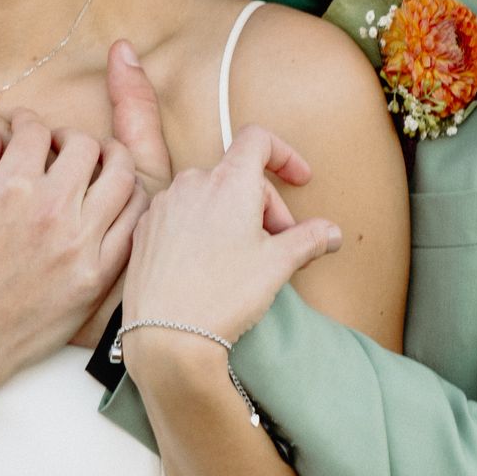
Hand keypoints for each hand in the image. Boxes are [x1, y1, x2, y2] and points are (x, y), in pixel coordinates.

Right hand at [0, 108, 143, 389]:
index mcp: (11, 189)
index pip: (37, 131)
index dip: (30, 121)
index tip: (26, 126)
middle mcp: (53, 211)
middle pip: (87, 147)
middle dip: (72, 137)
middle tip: (61, 145)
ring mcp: (81, 246)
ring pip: (123, 180)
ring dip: (112, 162)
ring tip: (98, 165)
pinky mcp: (97, 278)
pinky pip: (133, 228)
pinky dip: (130, 205)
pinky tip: (113, 204)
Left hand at [121, 126, 341, 364]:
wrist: (167, 336)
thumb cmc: (224, 295)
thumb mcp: (278, 264)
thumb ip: (309, 239)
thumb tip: (331, 233)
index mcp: (228, 182)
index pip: (258, 140)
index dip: (284, 154)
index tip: (298, 179)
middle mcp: (191, 183)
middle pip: (238, 177)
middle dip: (265, 206)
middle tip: (278, 246)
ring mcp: (164, 205)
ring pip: (208, 197)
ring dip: (232, 218)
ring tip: (241, 259)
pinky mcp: (145, 229)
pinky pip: (181, 216)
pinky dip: (201, 229)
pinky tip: (207, 267)